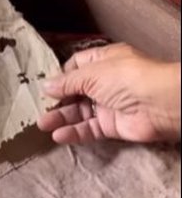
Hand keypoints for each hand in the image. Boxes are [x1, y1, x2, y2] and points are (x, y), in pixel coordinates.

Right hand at [37, 43, 180, 143]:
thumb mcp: (91, 73)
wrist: (160, 104)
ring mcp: (108, 104)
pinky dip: (74, 132)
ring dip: (61, 118)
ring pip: (79, 112)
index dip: (61, 75)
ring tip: (41, 124)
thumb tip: (46, 86)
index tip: (46, 84)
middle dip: (57, 99)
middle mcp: (105, 82)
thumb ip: (67, 82)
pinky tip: (58, 135)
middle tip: (38, 108)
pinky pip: (89, 128)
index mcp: (102, 61)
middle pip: (75, 91)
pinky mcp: (111, 126)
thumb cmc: (126, 78)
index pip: (76, 66)